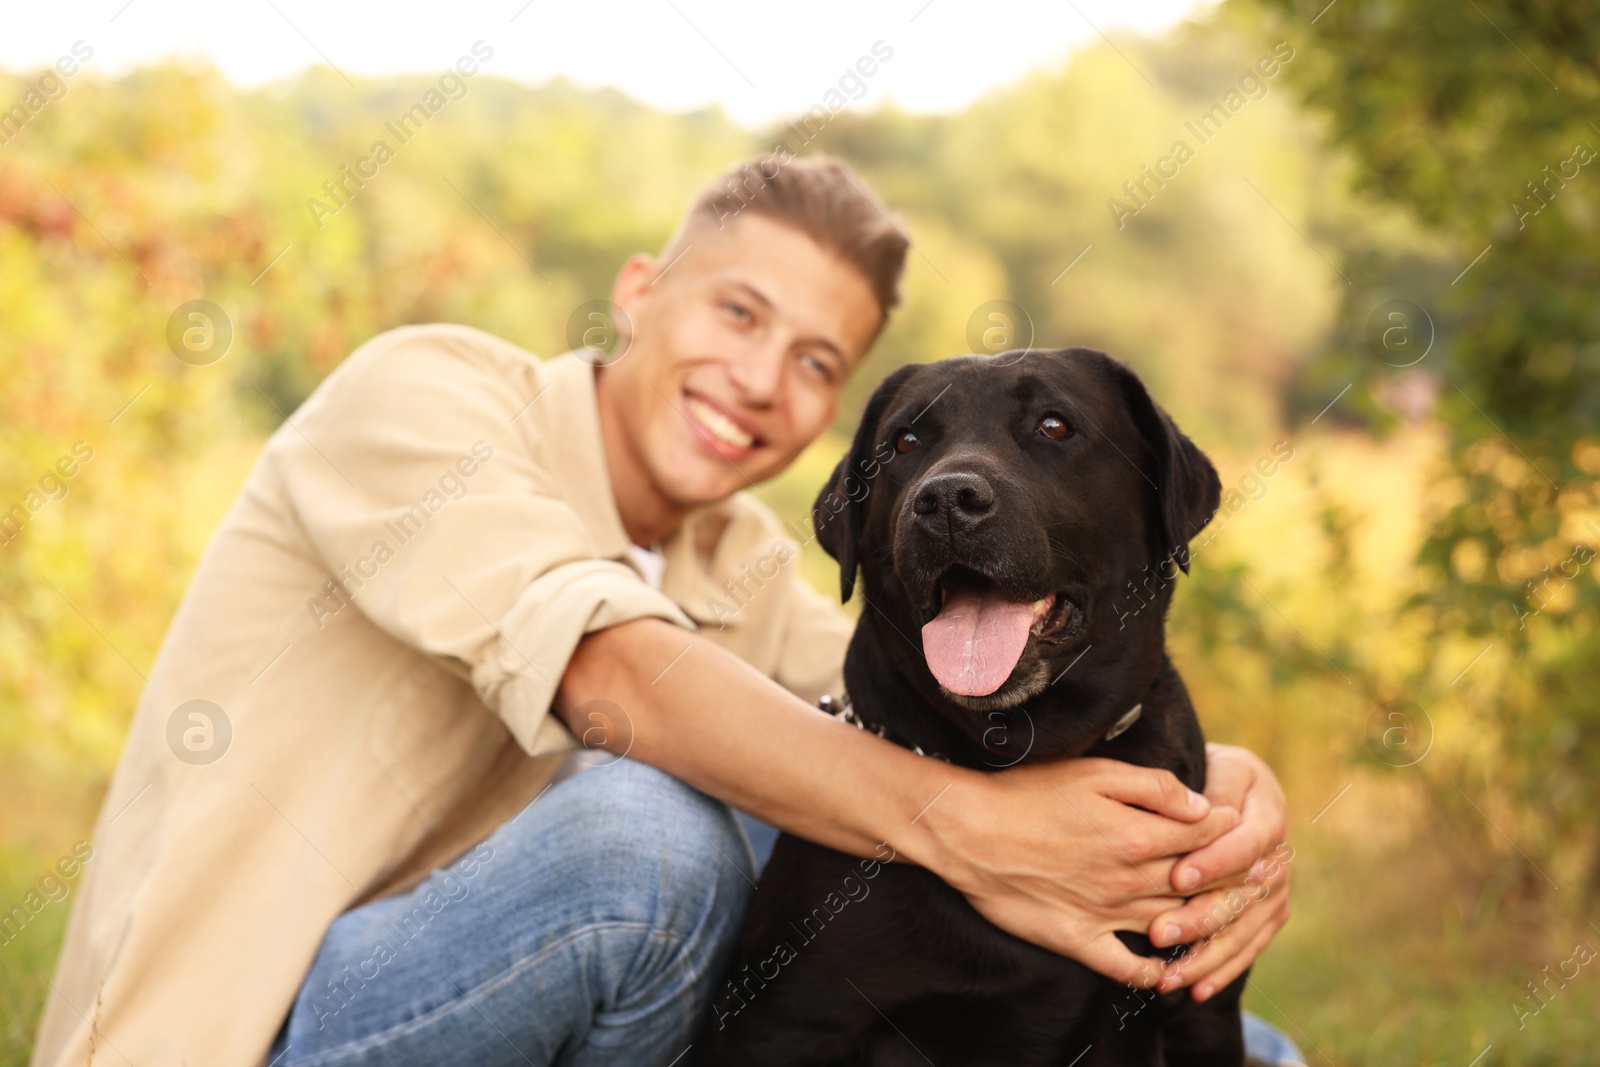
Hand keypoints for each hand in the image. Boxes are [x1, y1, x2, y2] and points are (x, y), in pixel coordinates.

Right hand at [919, 757, 1239, 987]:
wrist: (966, 831)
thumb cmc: (1027, 792)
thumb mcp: (1093, 772)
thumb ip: (1153, 788)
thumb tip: (1202, 805)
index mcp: (1136, 835)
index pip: (1207, 837)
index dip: (1233, 831)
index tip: (1249, 828)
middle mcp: (1128, 880)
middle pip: (1199, 885)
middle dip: (1234, 879)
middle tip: (1257, 876)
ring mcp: (1104, 915)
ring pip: (1173, 925)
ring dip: (1205, 925)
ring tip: (1225, 918)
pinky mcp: (1077, 940)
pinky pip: (1126, 968)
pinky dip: (1152, 972)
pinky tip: (1166, 968)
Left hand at [1149, 743, 1291, 999]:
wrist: (1236, 787)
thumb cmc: (1214, 772)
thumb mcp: (1218, 766)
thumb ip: (1212, 791)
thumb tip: (1201, 812)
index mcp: (1268, 815)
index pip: (1246, 844)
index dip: (1215, 862)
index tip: (1178, 877)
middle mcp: (1279, 858)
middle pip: (1244, 896)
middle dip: (1201, 918)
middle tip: (1159, 933)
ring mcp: (1277, 890)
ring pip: (1245, 929)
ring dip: (1207, 956)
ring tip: (1170, 975)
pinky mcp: (1270, 914)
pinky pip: (1249, 946)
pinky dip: (1223, 970)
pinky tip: (1195, 990)